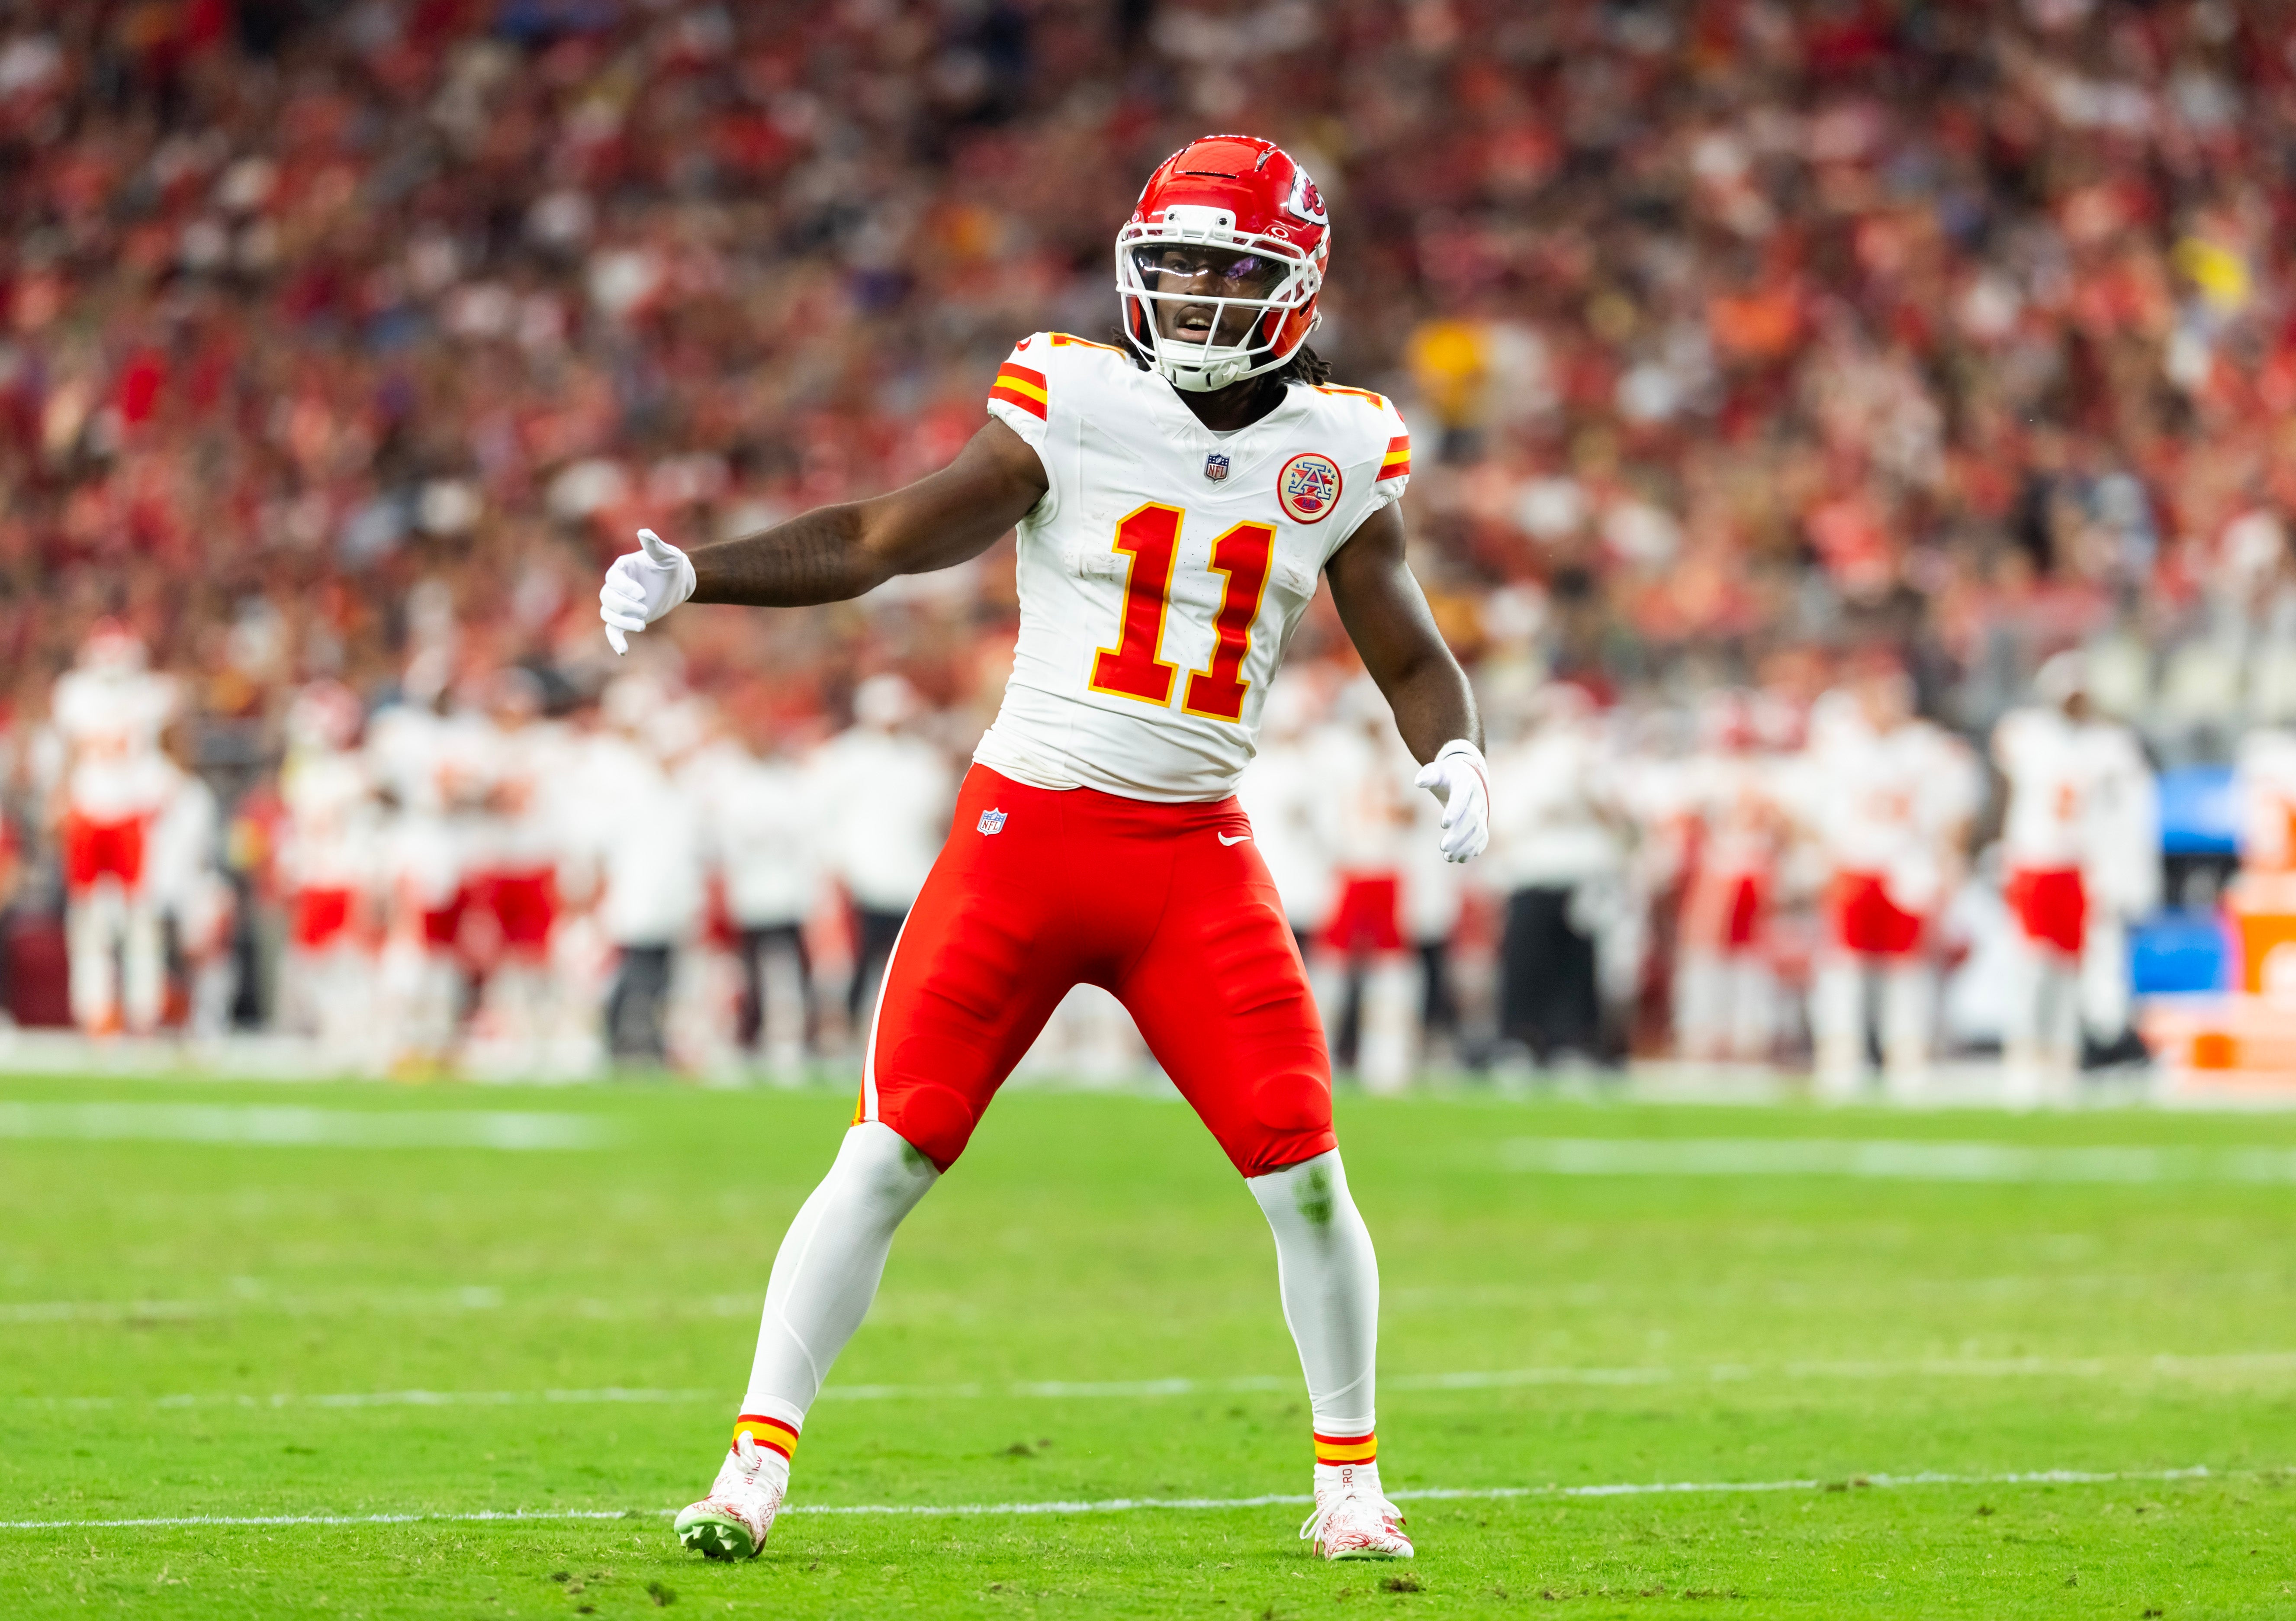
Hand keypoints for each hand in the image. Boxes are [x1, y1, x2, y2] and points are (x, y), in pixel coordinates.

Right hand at [599, 528, 696, 654]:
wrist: (678, 581)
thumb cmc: (671, 564)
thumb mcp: (667, 554)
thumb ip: (655, 545)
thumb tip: (644, 532)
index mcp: (622, 568)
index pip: (613, 578)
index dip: (624, 587)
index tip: (642, 594)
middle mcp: (617, 586)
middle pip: (607, 598)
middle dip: (624, 606)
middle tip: (645, 609)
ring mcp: (620, 603)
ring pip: (608, 614)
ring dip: (622, 621)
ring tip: (642, 625)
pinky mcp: (626, 618)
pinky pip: (613, 629)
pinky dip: (616, 640)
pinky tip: (623, 650)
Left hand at [1414, 739, 1489, 862]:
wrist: (1467, 776)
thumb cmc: (1447, 775)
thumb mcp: (1437, 770)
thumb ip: (1428, 775)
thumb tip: (1418, 781)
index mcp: (1466, 782)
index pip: (1462, 797)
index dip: (1454, 810)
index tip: (1443, 824)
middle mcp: (1478, 798)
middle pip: (1471, 818)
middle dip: (1458, 834)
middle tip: (1443, 846)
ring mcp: (1482, 812)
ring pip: (1478, 831)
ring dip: (1465, 846)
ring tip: (1448, 857)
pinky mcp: (1482, 823)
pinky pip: (1481, 838)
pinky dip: (1472, 850)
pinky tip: (1459, 859)